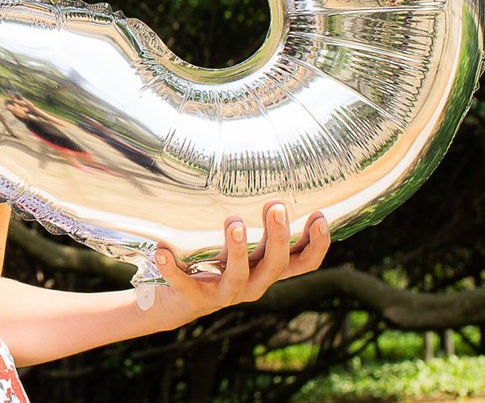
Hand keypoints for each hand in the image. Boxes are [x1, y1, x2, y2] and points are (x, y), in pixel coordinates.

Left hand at [149, 203, 329, 330]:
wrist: (179, 302)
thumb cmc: (216, 264)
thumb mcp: (241, 247)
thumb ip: (255, 225)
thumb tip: (267, 183)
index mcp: (267, 270)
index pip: (303, 263)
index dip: (318, 244)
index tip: (321, 217)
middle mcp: (253, 283)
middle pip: (275, 265)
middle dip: (278, 236)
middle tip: (276, 206)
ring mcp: (225, 293)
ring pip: (238, 275)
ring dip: (237, 249)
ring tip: (233, 223)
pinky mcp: (194, 296)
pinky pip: (184, 283)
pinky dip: (173, 268)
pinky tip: (162, 251)